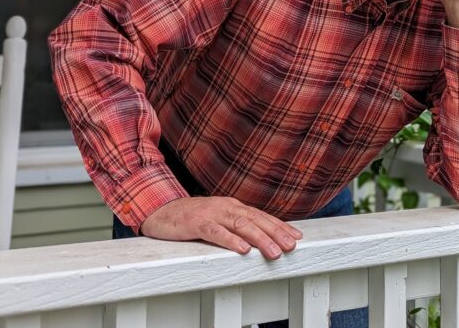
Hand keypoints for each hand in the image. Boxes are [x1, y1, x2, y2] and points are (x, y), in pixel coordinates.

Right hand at [139, 196, 302, 259]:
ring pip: (240, 225)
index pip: (261, 216)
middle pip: (255, 220)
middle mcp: (226, 207)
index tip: (296, 236)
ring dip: (259, 238)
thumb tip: (258, 237)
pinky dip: (231, 240)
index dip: (280, 226)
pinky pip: (216, 232)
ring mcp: (211, 213)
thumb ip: (235, 225)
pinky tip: (242, 249)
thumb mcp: (218, 218)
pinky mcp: (196, 223)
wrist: (161, 210)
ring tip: (273, 251)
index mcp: (232, 206)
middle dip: (276, 233)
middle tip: (291, 246)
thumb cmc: (191, 217)